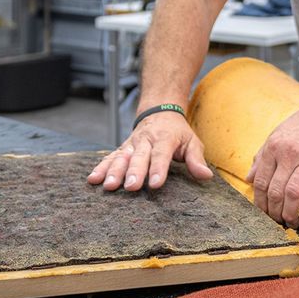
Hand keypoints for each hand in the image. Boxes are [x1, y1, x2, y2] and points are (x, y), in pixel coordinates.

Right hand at [87, 111, 212, 190]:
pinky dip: (101, 167)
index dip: (158, 169)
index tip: (155, 184)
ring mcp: (132, 144)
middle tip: (131, 186)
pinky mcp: (122, 148)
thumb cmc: (178, 132)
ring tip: (108, 186)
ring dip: (114, 172)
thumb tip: (206, 176)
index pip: (161, 154)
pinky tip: (93, 179)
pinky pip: (110, 157)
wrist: (159, 111)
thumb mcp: (192, 141)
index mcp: (165, 138)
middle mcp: (146, 140)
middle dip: (134, 172)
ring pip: (122, 157)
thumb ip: (196, 159)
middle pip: (139, 157)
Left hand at [246, 99, 298, 226]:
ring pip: (293, 192)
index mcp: (274, 148)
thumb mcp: (278, 135)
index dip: (260, 202)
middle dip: (274, 211)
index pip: (261, 182)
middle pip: (276, 190)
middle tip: (278, 221)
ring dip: (290, 212)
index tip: (263, 213)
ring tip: (292, 222)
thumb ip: (262, 157)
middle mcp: (289, 154)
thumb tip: (248, 179)